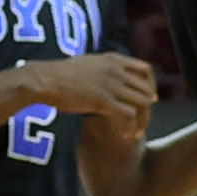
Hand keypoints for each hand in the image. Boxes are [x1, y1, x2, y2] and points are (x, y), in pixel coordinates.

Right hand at [29, 53, 159, 123]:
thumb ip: (105, 68)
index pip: (146, 70)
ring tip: (136, 132)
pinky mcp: (103, 100)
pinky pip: (128, 115)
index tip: (149, 99)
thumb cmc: (61, 74)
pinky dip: (130, 128)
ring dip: (142, 121)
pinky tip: (124, 135)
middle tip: (142, 122)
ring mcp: (110, 85)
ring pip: (142, 103)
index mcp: (113, 59)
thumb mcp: (89, 63)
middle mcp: (116, 70)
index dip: (151, 86)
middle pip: (146, 89)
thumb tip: (114, 78)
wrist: (46, 80)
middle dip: (148, 108)